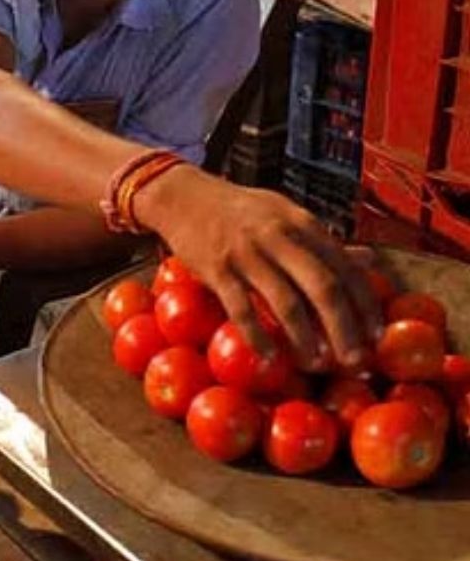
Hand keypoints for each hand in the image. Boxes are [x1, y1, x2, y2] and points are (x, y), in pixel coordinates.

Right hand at [136, 167, 379, 369]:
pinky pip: (241, 309)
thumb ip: (323, 242)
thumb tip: (369, 261)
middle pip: (323, 288)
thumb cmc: (239, 210)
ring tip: (314, 364)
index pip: (345, 267)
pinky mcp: (217, 269)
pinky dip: (257, 336)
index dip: (365, 303)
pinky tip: (268, 357)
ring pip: (285, 302)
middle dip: (344, 329)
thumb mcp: (286, 216)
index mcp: (302, 224)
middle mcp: (279, 237)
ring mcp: (247, 253)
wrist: (183, 196)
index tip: (376, 334)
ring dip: (304, 339)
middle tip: (353, 361)